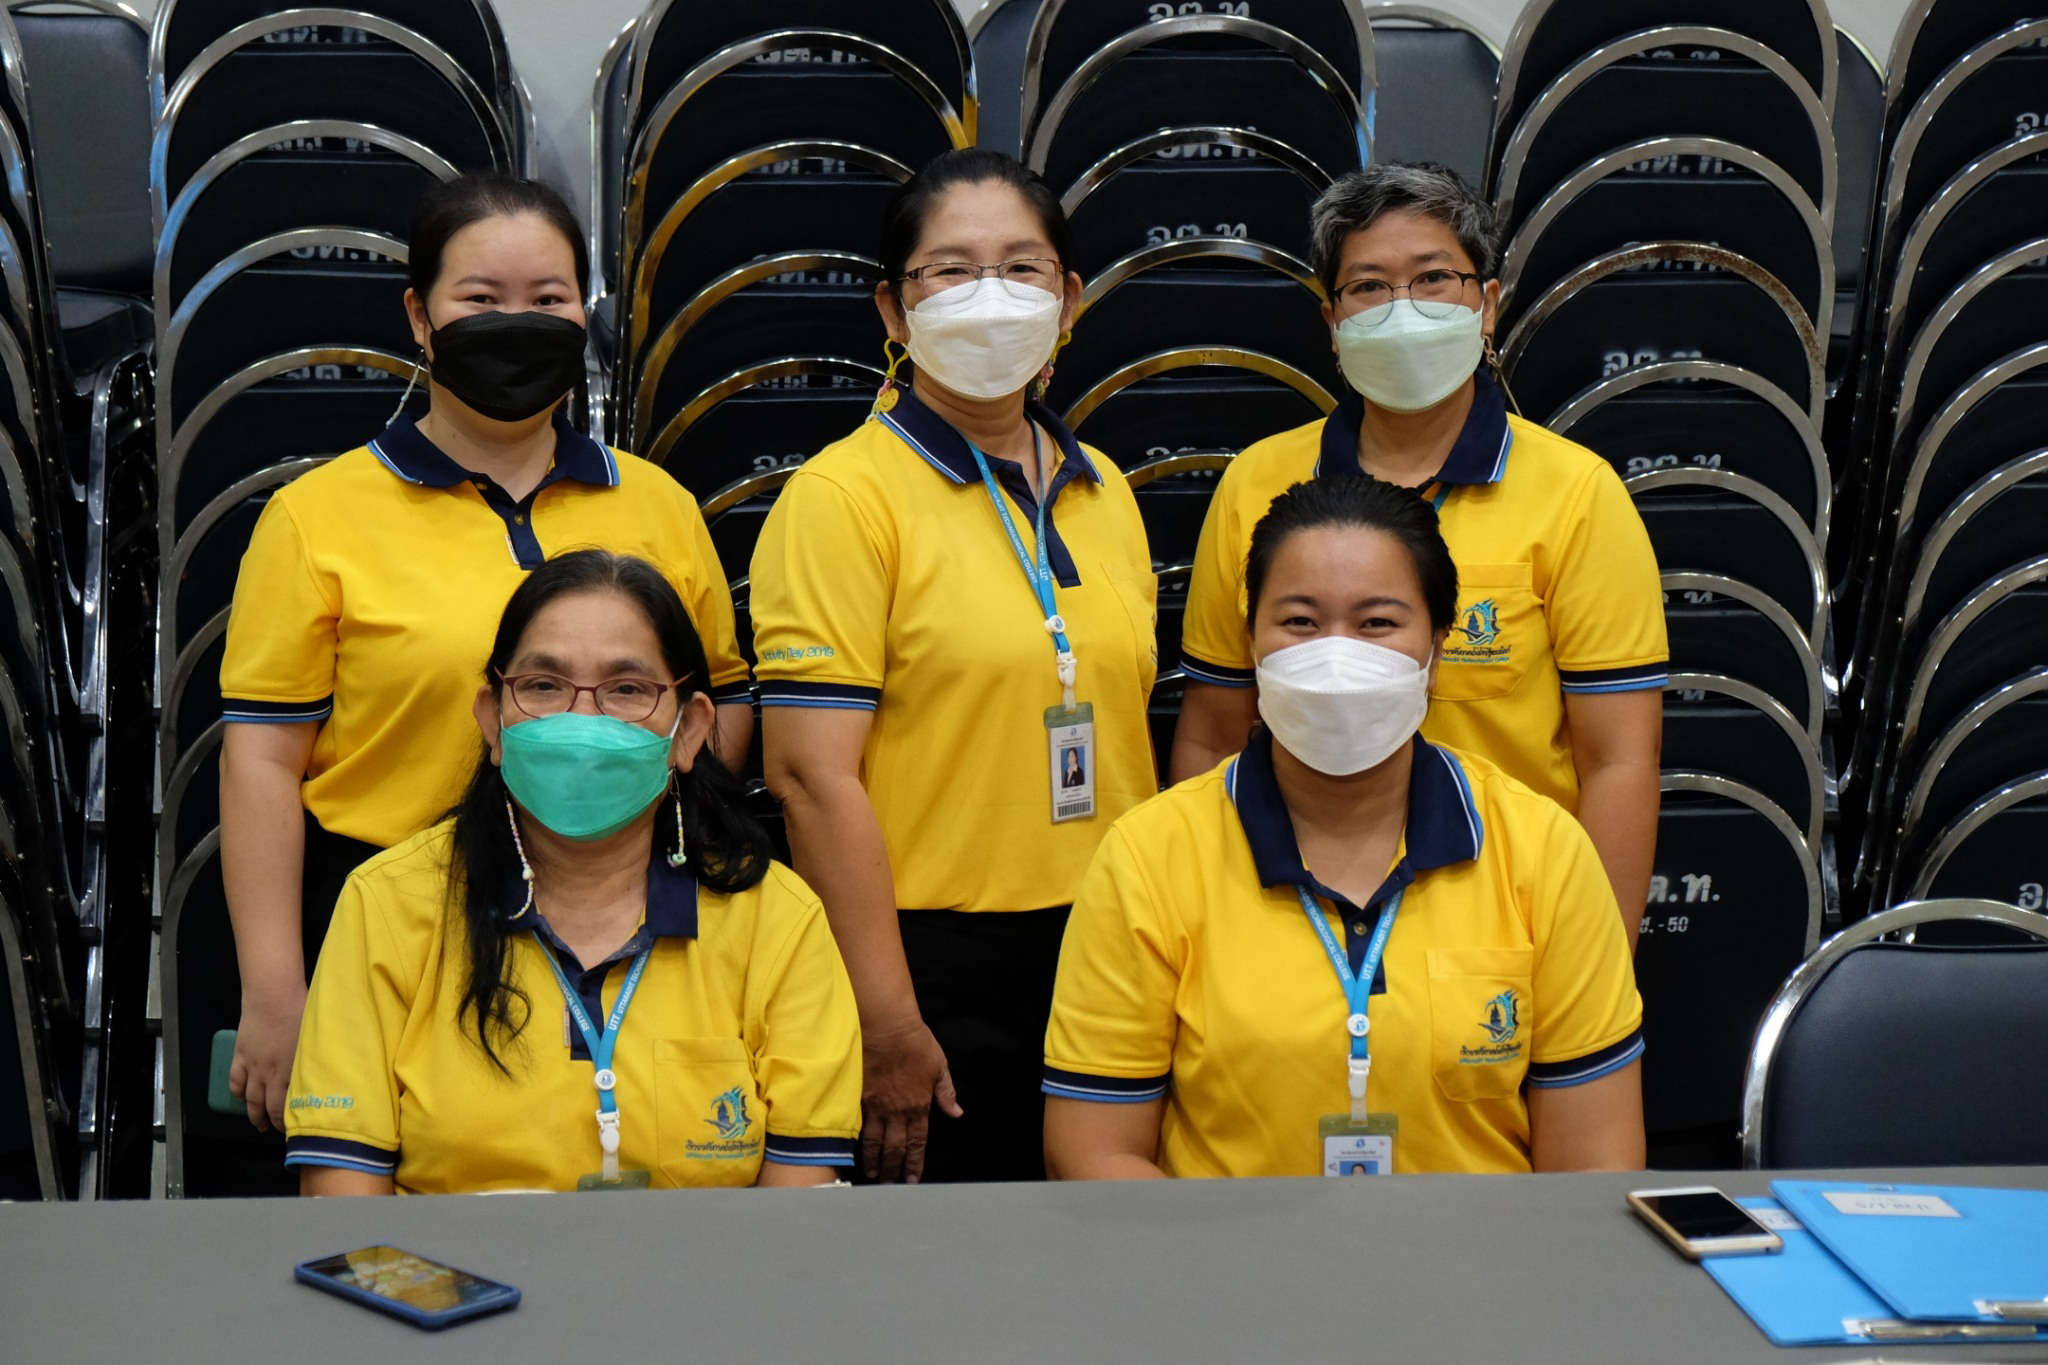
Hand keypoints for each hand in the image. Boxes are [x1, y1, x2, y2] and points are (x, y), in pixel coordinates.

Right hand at [230, 987, 305, 1131]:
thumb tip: (331, 1075)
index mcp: (292, 1072)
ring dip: (253, 1114)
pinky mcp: (240, 1056)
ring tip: (258, 1124)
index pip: (288, 1106)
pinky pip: (235, 1081)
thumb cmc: (303, 1013)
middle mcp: (270, 1075)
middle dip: (271, 1122)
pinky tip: (242, 1098)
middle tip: (276, 1131)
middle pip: (267, 1107)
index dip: (289, 1120)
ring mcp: (253, 1066)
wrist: (273, 997)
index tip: (297, 1128)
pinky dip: (238, 1093)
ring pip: (249, 1098)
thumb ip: (319, 1060)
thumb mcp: (318, 1039)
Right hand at [859, 1017, 961, 1183]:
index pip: (917, 1143)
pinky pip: (858, 1125)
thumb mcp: (939, 1067)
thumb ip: (946, 1093)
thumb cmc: (915, 1043)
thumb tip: (956, 1113)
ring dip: (874, 1160)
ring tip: (872, 1173)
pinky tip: (853, 1151)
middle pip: (894, 1148)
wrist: (886, 1027)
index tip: (912, 1179)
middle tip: (889, 1184)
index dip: (914, 1163)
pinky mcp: (859, 1096)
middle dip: (893, 1168)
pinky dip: (857, 1141)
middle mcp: (896, 1111)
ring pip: (874, 1141)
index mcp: (919, 1106)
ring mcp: (875, 1106)